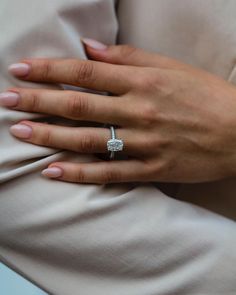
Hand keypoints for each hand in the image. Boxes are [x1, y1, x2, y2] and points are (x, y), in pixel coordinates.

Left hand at [1, 39, 235, 183]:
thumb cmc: (206, 96)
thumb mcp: (171, 67)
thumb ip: (129, 58)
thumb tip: (89, 49)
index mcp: (144, 82)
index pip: (85, 73)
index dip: (50, 70)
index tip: (21, 69)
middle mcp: (140, 111)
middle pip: (78, 105)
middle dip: (38, 100)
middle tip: (7, 100)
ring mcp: (144, 143)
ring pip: (88, 140)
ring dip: (50, 135)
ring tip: (21, 131)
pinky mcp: (151, 169)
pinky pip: (109, 173)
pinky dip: (80, 173)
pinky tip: (53, 170)